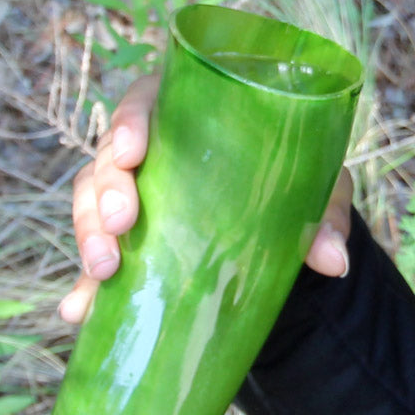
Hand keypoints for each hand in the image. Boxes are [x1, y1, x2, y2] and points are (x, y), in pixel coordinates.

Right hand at [60, 76, 352, 323]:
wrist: (288, 226)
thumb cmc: (299, 182)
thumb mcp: (319, 188)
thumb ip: (326, 215)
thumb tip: (334, 262)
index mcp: (192, 115)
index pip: (146, 103)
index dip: (128, 122)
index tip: (131, 152)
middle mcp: (154, 151)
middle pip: (109, 158)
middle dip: (106, 190)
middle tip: (123, 224)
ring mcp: (136, 197)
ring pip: (92, 203)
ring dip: (90, 235)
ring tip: (103, 274)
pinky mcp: (131, 242)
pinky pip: (98, 257)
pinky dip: (86, 288)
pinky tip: (80, 312)